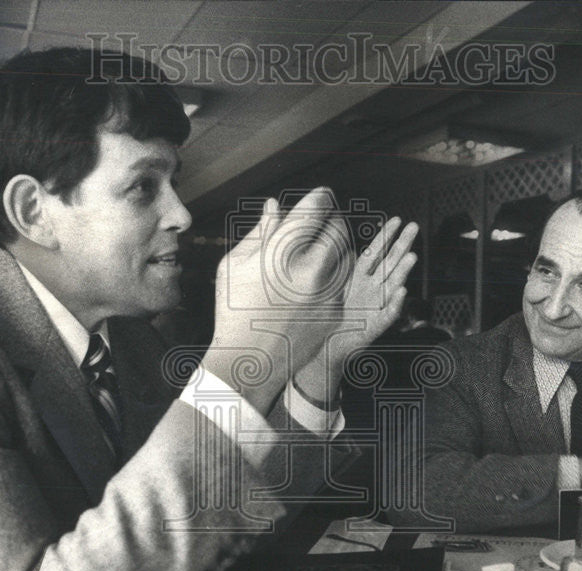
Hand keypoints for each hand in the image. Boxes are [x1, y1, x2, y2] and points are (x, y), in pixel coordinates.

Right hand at [204, 187, 347, 413]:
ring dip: (337, 245)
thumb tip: (275, 206)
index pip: (317, 206)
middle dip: (331, 219)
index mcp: (283, 251)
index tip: (319, 197)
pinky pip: (345, 281)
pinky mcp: (337, 312)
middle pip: (338, 226)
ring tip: (321, 248)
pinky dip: (337, 273)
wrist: (249, 361)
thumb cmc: (234, 311)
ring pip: (347, 253)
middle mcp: (312, 269)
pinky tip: (321, 276)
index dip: (319, 197)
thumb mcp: (235, 265)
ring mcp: (328, 293)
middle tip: (322, 221)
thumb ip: (260, 232)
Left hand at [292, 217, 418, 405]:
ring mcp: (377, 306)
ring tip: (412, 256)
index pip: (375, 253)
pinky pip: (388, 313)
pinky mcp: (377, 325)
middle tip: (414, 227)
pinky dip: (396, 303)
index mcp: (361, 280)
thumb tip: (334, 239)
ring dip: (403, 271)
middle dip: (402, 245)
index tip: (395, 220)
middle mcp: (372, 290)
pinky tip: (402, 292)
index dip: (385, 237)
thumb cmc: (332, 318)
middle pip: (390, 263)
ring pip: (392, 285)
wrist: (330, 346)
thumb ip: (337, 265)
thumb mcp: (332, 287)